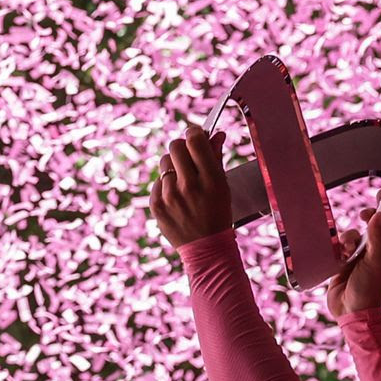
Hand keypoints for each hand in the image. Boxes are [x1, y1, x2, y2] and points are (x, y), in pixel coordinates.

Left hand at [150, 123, 233, 249]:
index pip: (195, 140)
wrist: (205, 247)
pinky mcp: (156, 205)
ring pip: (164, 163)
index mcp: (211, 179)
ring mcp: (170, 196)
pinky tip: (177, 196)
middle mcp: (189, 186)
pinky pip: (157, 181)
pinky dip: (166, 185)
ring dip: (174, 166)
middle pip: (175, 146)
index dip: (194, 133)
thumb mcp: (223, 186)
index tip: (195, 135)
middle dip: (182, 147)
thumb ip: (217, 157)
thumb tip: (216, 134)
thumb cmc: (218, 213)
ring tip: (183, 180)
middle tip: (188, 155)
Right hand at [325, 198, 380, 318]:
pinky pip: (339, 246)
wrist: (351, 311)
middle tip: (360, 214)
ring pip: (353, 235)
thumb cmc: (368, 288)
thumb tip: (380, 214)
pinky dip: (337, 247)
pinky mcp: (344, 263)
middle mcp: (375, 251)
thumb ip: (376, 237)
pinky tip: (338, 255)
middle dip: (365, 218)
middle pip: (372, 225)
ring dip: (348, 237)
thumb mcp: (375, 260)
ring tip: (347, 249)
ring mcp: (359, 257)